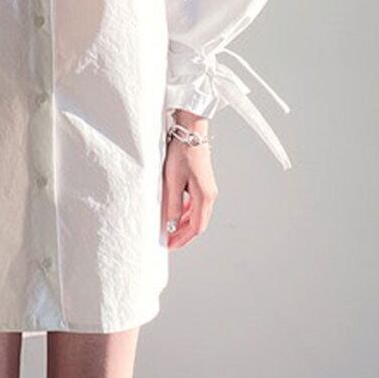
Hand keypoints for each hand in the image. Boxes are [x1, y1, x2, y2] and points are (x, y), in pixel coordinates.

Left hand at [161, 109, 218, 249]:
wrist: (191, 132)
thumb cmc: (181, 153)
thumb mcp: (173, 181)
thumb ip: (172, 205)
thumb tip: (170, 225)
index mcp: (204, 197)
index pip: (195, 227)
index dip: (182, 239)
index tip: (170, 245)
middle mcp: (210, 195)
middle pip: (198, 223)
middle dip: (183, 234)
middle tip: (168, 241)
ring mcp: (208, 189)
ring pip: (197, 214)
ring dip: (184, 224)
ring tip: (169, 229)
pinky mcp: (203, 182)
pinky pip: (196, 204)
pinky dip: (186, 212)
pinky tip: (176, 211)